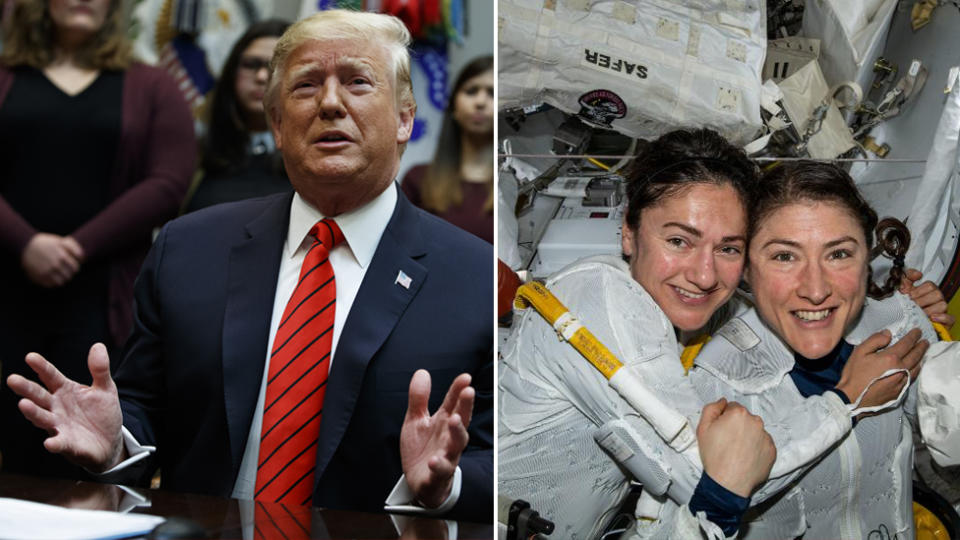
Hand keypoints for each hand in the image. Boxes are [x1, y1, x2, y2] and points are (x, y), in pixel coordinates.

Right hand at [5, 343, 124, 471]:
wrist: (110, 441)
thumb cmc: (102, 413)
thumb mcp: (105, 389)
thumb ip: (100, 369)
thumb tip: (98, 346)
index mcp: (65, 390)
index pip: (51, 376)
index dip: (41, 367)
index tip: (30, 357)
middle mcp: (57, 407)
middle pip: (39, 396)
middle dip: (26, 389)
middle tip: (12, 379)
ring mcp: (59, 425)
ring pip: (42, 418)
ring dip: (33, 412)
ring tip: (23, 404)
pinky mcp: (67, 444)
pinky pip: (58, 443)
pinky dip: (54, 443)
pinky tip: (50, 442)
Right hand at [20, 233, 84, 286]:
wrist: (25, 246)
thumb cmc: (46, 243)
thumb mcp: (60, 241)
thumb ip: (73, 247)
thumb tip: (83, 258)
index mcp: (62, 256)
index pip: (76, 267)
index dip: (76, 266)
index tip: (73, 264)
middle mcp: (55, 265)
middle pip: (70, 275)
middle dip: (70, 272)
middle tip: (67, 269)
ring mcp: (47, 272)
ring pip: (63, 281)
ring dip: (63, 278)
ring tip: (60, 273)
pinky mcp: (40, 278)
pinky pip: (53, 285)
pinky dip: (54, 282)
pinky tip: (52, 276)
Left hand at [400, 370, 473, 508]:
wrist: (419, 480)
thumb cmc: (422, 449)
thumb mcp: (416, 420)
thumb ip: (419, 398)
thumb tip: (422, 373)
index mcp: (443, 422)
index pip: (453, 402)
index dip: (459, 389)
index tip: (465, 377)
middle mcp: (448, 437)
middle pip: (461, 420)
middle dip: (466, 406)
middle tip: (468, 392)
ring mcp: (446, 455)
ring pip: (457, 445)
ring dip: (457, 432)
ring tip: (455, 420)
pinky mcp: (437, 474)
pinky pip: (441, 470)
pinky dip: (439, 466)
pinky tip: (434, 460)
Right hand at [696, 399, 774, 497]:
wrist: (728, 482)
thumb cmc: (714, 455)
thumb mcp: (702, 428)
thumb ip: (711, 408)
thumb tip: (722, 402)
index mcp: (739, 413)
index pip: (732, 408)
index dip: (724, 419)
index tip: (720, 431)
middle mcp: (756, 422)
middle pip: (745, 419)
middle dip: (737, 426)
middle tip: (728, 442)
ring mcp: (766, 436)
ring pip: (755, 431)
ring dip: (748, 436)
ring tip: (738, 451)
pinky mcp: (772, 450)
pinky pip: (763, 444)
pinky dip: (756, 448)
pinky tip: (746, 457)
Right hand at [836, 328, 927, 407]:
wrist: (852, 399)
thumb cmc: (854, 374)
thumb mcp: (859, 352)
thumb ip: (875, 340)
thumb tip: (888, 334)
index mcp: (890, 358)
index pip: (907, 343)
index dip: (913, 336)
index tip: (918, 331)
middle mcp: (901, 369)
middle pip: (916, 355)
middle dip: (921, 347)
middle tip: (925, 341)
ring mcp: (902, 382)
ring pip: (917, 368)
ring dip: (921, 358)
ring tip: (922, 353)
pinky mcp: (900, 391)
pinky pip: (912, 378)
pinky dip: (916, 370)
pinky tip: (915, 368)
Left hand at [900, 268, 953, 327]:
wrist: (898, 321)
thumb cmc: (902, 305)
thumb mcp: (900, 288)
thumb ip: (906, 277)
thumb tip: (918, 274)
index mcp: (928, 291)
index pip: (930, 285)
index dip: (918, 291)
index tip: (909, 296)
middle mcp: (936, 300)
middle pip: (937, 294)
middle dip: (922, 300)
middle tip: (913, 305)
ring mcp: (941, 311)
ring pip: (943, 305)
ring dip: (929, 310)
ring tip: (919, 313)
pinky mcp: (943, 323)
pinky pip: (950, 319)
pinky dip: (942, 318)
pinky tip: (931, 318)